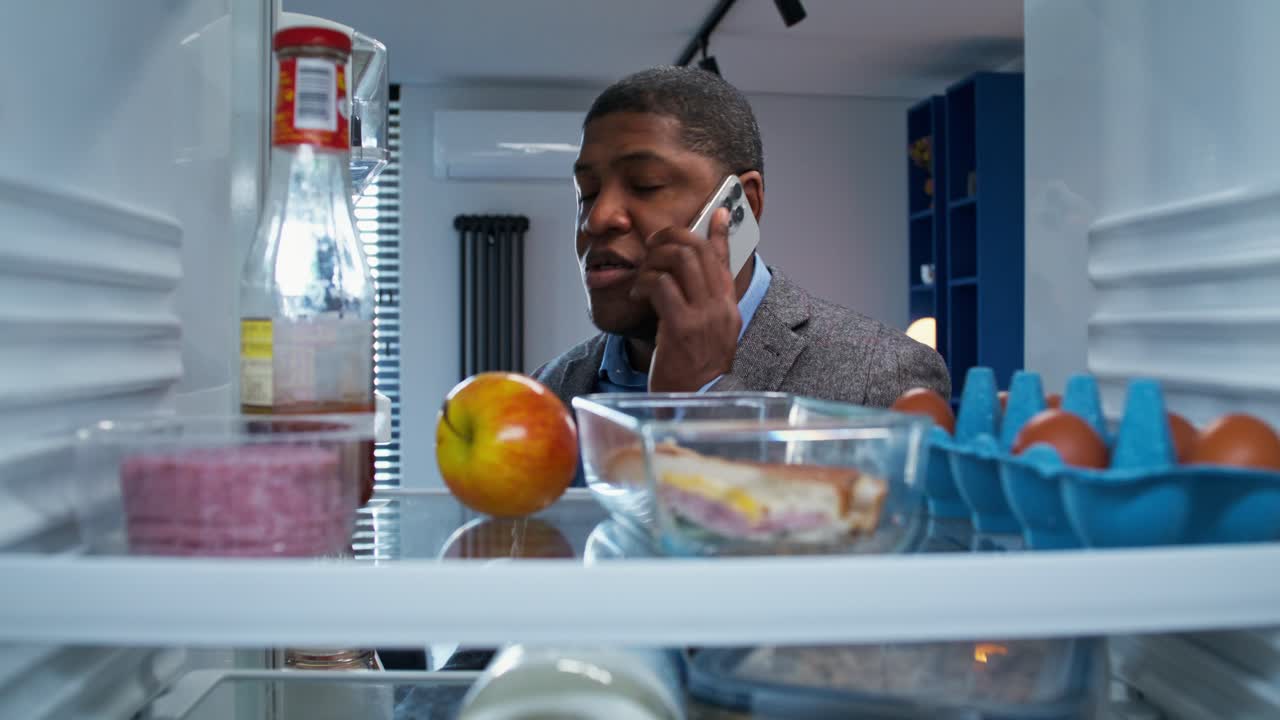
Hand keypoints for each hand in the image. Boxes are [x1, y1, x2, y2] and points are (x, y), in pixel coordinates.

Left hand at [631, 206, 740, 391]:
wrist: (690, 405)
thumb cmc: (690, 374)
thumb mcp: (704, 335)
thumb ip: (701, 305)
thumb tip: (684, 280)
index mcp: (729, 309)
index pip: (727, 260)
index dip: (721, 232)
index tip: (719, 213)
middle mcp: (722, 309)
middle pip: (700, 250)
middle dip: (671, 237)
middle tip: (654, 244)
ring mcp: (704, 317)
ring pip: (680, 260)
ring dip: (654, 260)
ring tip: (643, 275)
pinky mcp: (682, 328)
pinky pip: (661, 285)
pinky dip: (644, 283)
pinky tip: (637, 295)